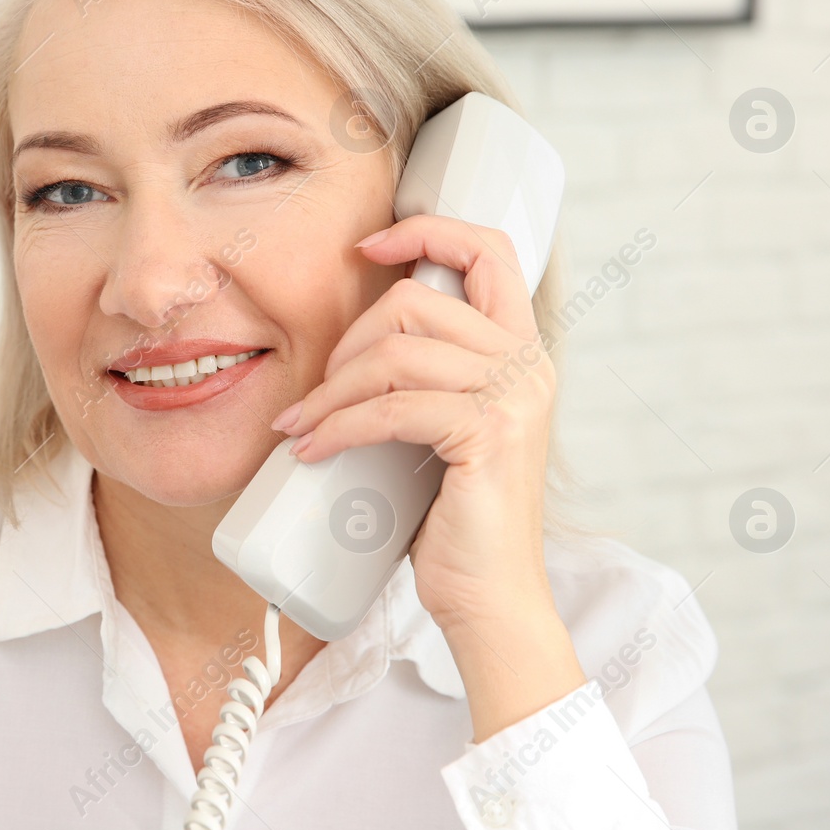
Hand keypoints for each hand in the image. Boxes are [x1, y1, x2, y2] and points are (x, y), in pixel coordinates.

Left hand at [270, 214, 584, 738]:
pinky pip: (391, 408)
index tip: (366, 246)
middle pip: (413, 303)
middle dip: (346, 345)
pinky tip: (314, 450)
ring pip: (394, 354)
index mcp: (522, 351)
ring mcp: (513, 397)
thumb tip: (355, 344)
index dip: (426, 230)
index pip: (489, 249)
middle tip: (317, 396)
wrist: (489, 598)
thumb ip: (427, 376)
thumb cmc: (457, 518)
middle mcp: (527, 364)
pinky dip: (339, 427)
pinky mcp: (488, 435)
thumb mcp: (446, 428)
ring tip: (301, 427)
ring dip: (330, 392)